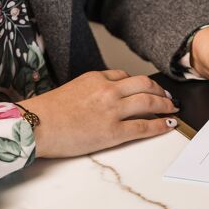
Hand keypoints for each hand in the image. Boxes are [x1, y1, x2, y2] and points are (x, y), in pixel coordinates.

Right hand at [19, 70, 178, 157]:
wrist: (36, 126)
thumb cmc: (48, 112)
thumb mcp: (72, 89)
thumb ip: (92, 89)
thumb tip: (111, 95)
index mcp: (96, 78)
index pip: (125, 77)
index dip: (140, 84)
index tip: (147, 89)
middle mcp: (108, 91)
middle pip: (144, 85)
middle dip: (160, 91)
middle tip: (168, 97)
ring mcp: (112, 110)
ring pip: (149, 102)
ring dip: (166, 105)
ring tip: (173, 109)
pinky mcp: (113, 132)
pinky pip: (144, 126)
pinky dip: (161, 124)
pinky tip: (169, 124)